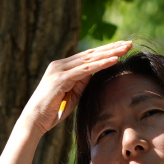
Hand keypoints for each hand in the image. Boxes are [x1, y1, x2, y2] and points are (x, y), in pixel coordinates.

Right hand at [17, 41, 132, 133]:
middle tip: (129, 43)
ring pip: (89, 59)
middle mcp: (60, 64)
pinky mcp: (61, 78)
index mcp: (63, 67)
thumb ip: (82, 82)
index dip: (106, 51)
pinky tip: (114, 60)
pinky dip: (100, 64)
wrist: (34, 120)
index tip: (122, 48)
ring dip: (109, 53)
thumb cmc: (53, 111)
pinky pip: (85, 70)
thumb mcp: (73, 94)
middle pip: (91, 54)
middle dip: (111, 48)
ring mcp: (60, 69)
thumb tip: (95, 73)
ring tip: (125, 49)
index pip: (88, 56)